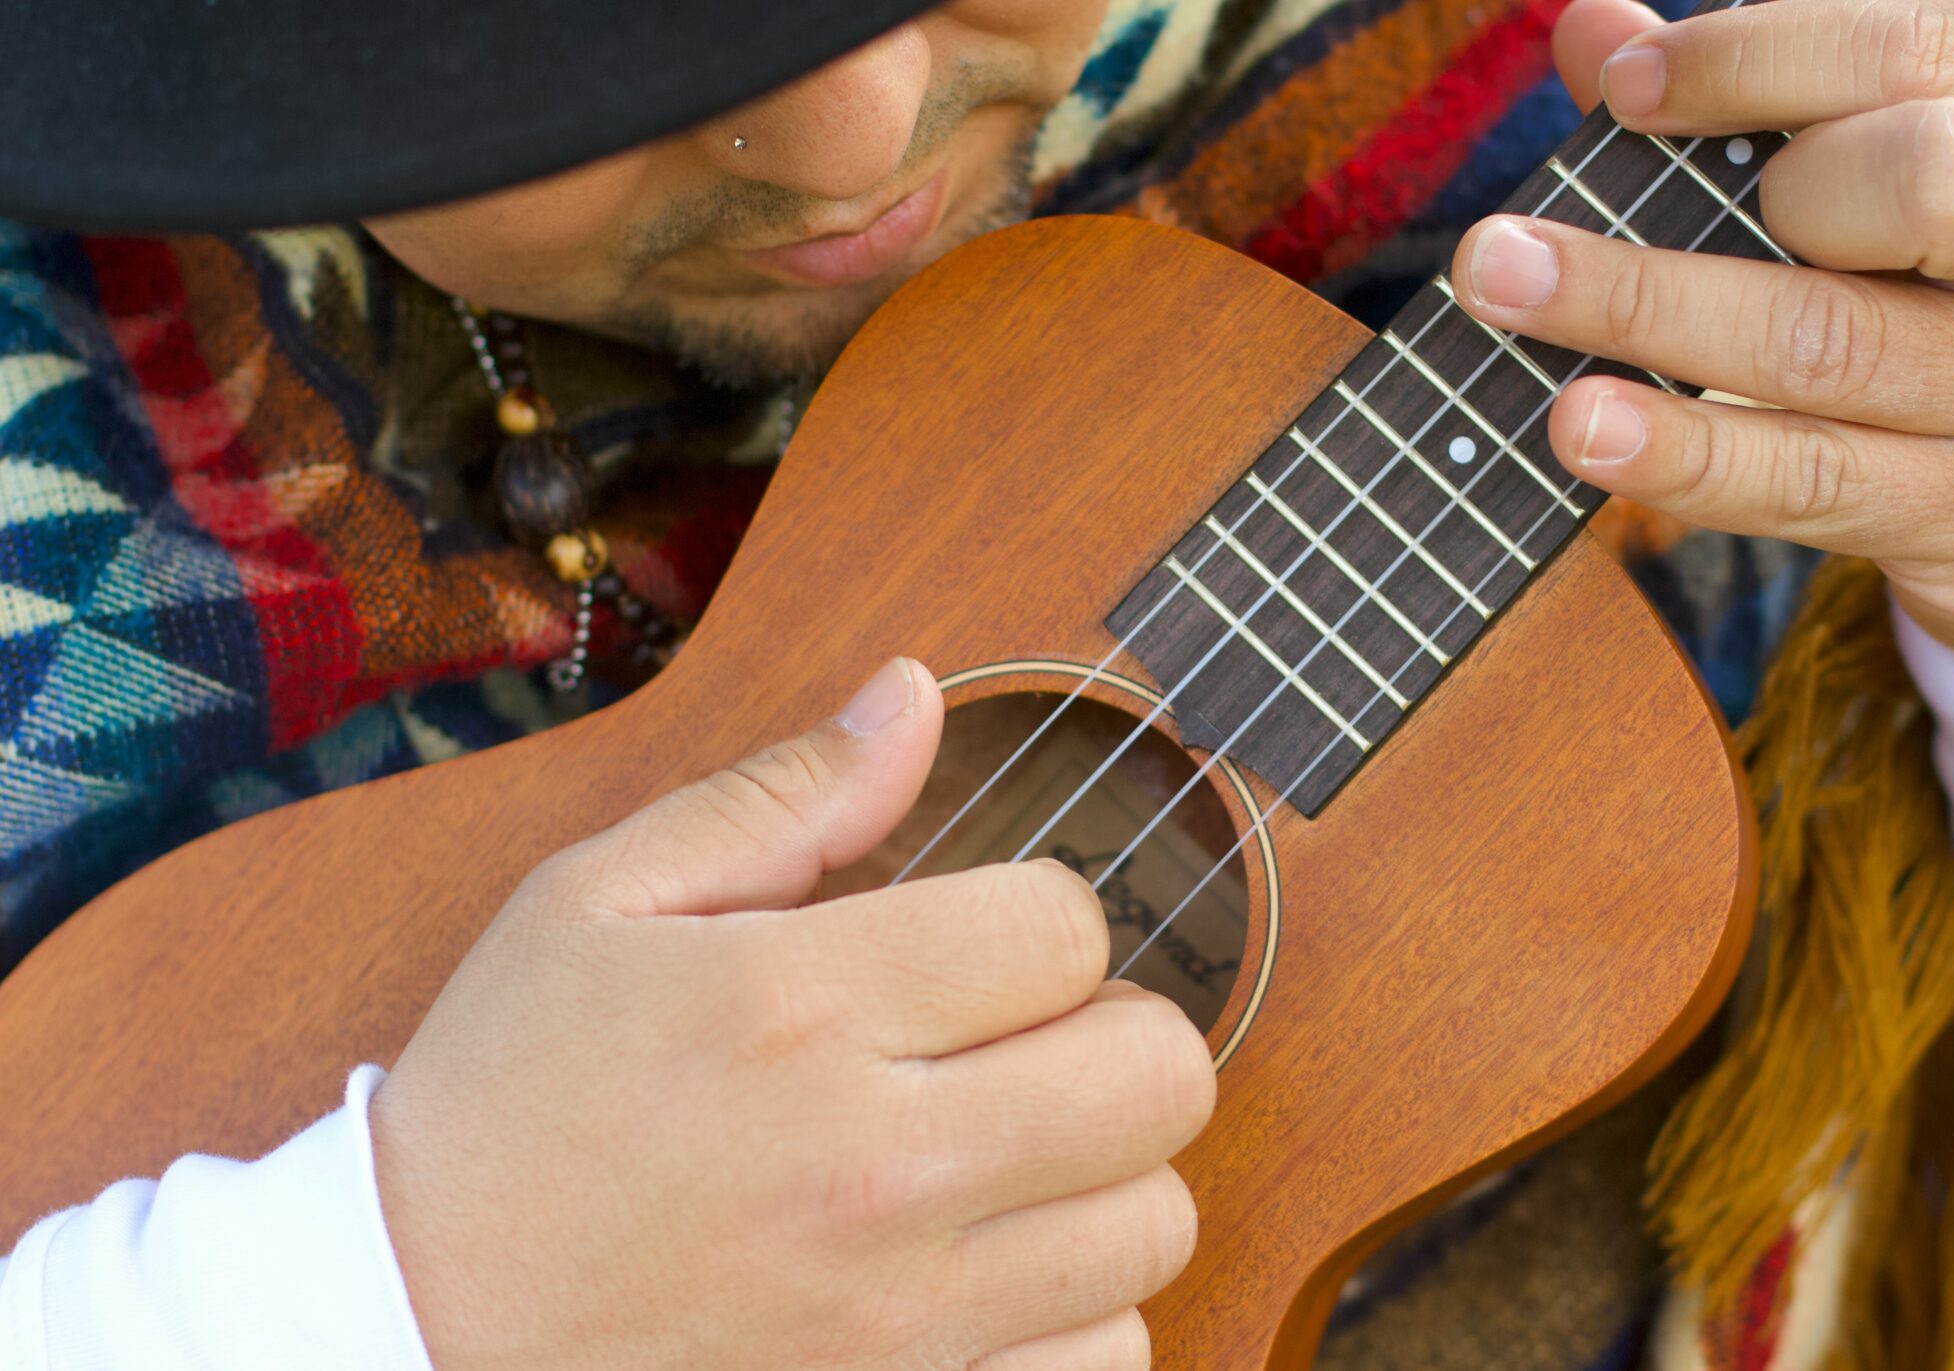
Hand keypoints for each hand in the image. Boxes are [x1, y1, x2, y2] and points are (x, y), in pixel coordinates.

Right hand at [370, 658, 1214, 1370]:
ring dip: (1106, 1176)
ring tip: (1009, 1160)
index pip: (1067, 926)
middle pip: (1159, 1073)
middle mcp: (879, 1167)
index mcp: (802, 1009)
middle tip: (1027, 1046)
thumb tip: (914, 698)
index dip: (1038, 919)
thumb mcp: (594, 905)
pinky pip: (1110, 1358)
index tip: (976, 950)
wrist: (409, 1334)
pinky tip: (991, 1273)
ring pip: (1156, 1222)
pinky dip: (1078, 1314)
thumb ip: (780, 799)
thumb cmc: (503, 1111)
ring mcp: (906, 1316)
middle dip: (1113, 1035)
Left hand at [1462, 0, 1953, 691]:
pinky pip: (1807, 479)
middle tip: (1573, 208)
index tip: (1623, 87)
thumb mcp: (1953, 176)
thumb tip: (1591, 31)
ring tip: (1501, 289)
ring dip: (1646, 313)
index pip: (1912, 53)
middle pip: (1910, 183)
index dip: (1751, 59)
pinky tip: (1582, 427)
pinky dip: (1684, 452)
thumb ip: (1778, 96)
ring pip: (1829, 345)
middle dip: (1733, 187)